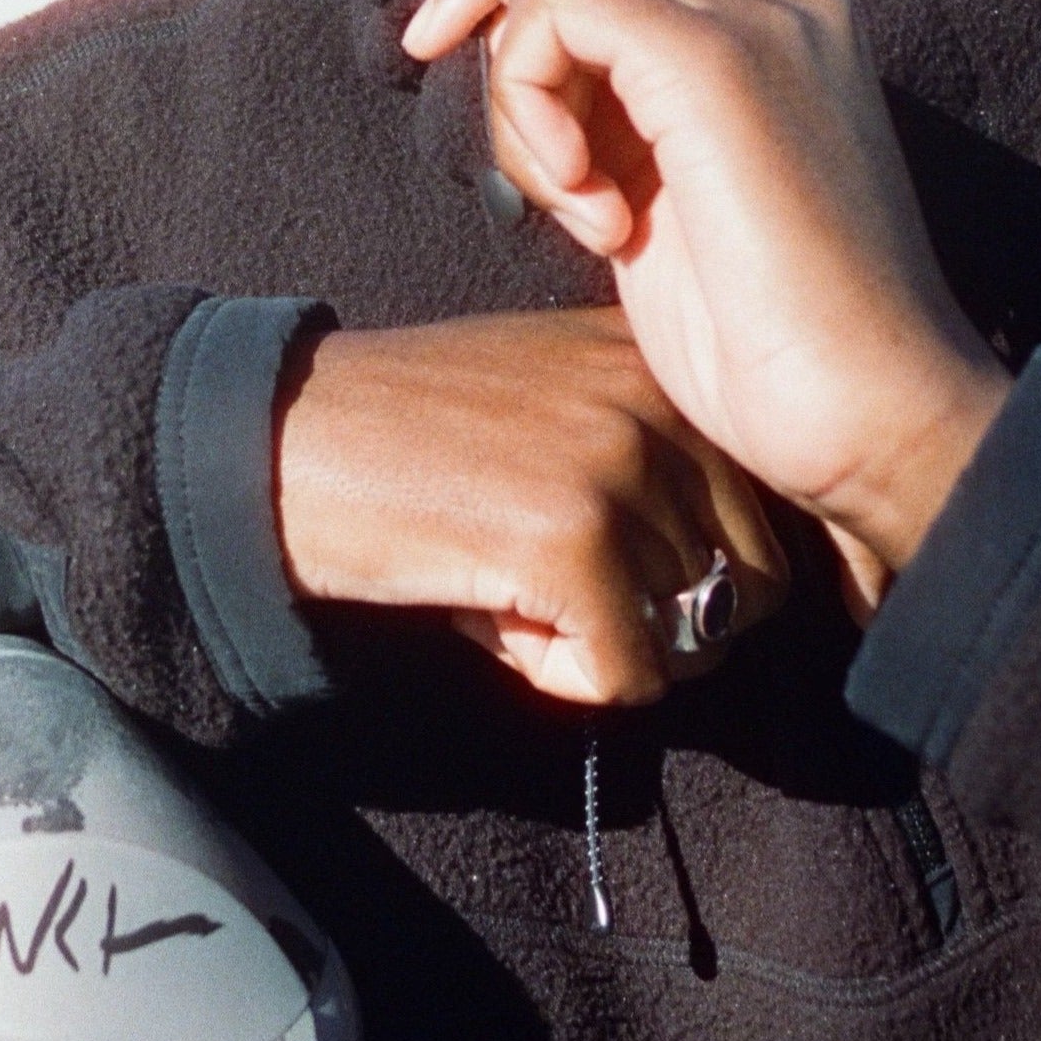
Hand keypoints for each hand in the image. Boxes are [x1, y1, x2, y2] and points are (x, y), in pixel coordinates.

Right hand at [274, 308, 786, 704]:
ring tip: (506, 587)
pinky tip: (489, 616)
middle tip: (547, 588)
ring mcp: (619, 465)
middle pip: (749, 583)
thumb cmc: (403, 441)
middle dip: (656, 617)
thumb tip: (730, 592)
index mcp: (652, 360)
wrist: (281, 444)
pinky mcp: (574, 540)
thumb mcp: (545, 405)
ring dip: (599, 644)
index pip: (759, 513)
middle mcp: (654, 399)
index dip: (683, 570)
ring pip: (690, 636)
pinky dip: (561, 680)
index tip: (587, 555)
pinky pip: (629, 675)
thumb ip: (644, 460)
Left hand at [402, 0, 1011, 605]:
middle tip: (527, 175)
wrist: (874, 415)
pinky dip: (530, 99)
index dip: (521, 26)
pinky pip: (559, 6)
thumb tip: (525, 90)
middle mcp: (775, 11)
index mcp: (775, 44)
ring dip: (524, 104)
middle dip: (507, 59)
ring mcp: (754, 24)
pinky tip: (588, 204)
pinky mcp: (713, 59)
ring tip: (590, 216)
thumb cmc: (776, 349)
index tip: (448, 70)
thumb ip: (618, 131)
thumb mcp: (668, 212)